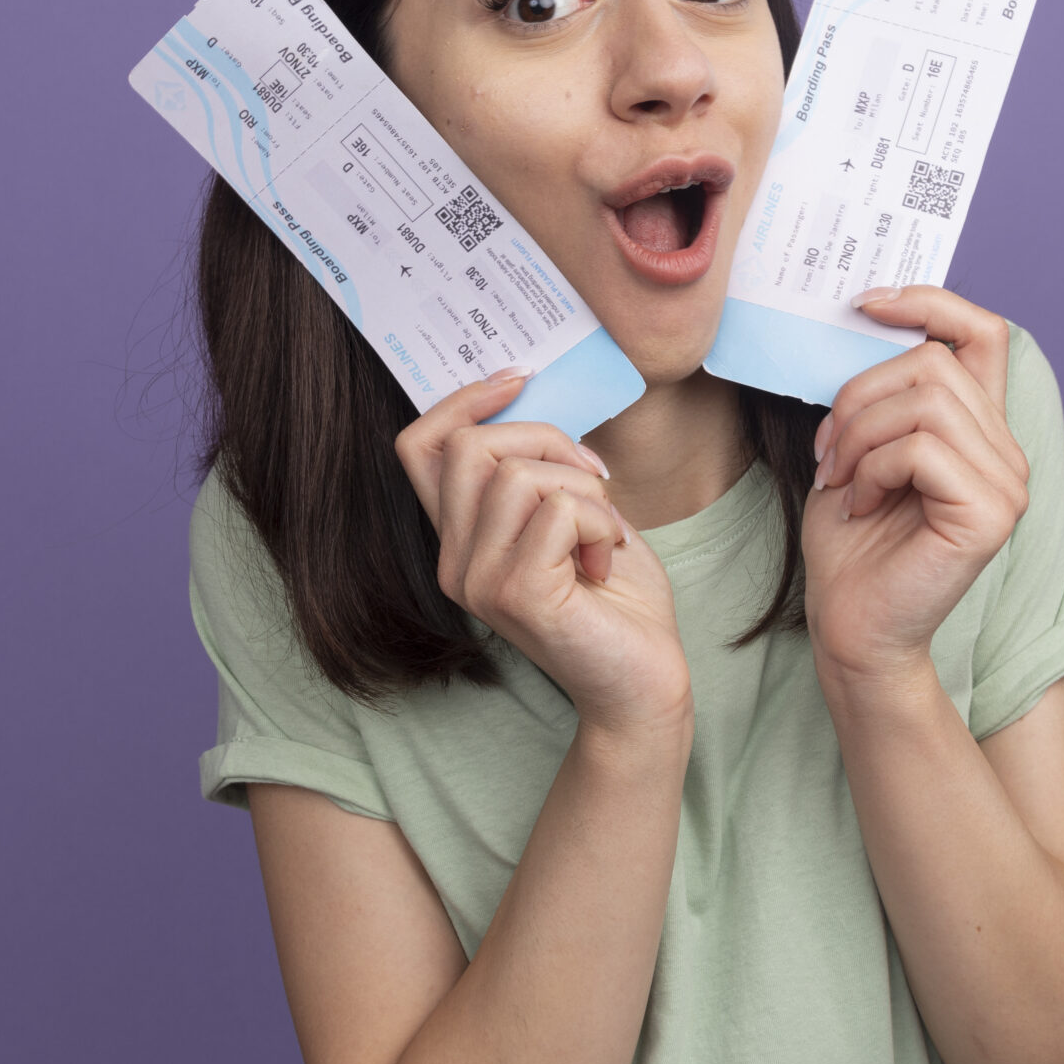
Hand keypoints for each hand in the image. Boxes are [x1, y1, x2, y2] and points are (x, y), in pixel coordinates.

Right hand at [395, 370, 689, 729]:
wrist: (644, 682)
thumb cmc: (618, 599)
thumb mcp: (575, 514)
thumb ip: (541, 470)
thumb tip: (533, 399)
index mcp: (461, 539)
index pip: (419, 447)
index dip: (462, 401)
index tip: (518, 381)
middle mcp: (455, 562)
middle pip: (469, 447)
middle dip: (546, 439)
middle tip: (593, 479)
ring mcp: (480, 582)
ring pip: (517, 474)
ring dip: (584, 491)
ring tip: (602, 535)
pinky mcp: (517, 595)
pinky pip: (559, 511)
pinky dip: (601, 522)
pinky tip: (606, 560)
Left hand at [803, 288, 1030, 682]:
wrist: (850, 627)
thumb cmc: (849, 544)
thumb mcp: (857, 449)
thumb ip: (881, 396)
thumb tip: (866, 323)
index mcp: (978, 430)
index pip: (982, 333)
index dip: (930, 301)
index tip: (866, 305)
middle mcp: (1005, 452)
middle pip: (934, 362)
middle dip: (860, 395)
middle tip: (829, 451)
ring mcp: (1006, 484)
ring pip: (925, 401)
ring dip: (861, 434)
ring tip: (841, 479)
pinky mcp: (990, 514)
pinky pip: (921, 448)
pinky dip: (873, 470)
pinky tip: (861, 506)